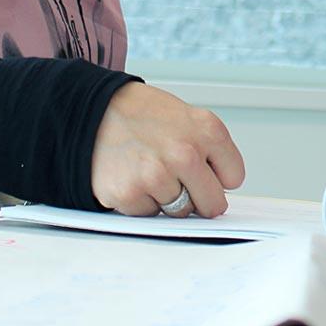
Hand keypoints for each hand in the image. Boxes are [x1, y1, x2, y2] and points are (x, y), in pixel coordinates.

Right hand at [90, 83, 245, 217]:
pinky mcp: (130, 194)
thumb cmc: (141, 115)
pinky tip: (131, 176)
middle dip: (198, 197)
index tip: (203, 170)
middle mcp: (185, 154)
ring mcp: (157, 176)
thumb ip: (211, 150)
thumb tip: (224, 190)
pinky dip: (141, 202)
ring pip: (180, 212)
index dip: (216, 176)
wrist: (92, 110)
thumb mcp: (188, 117)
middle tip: (177, 178)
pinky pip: (149, 215)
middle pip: (213, 205)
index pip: (234, 178)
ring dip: (166, 198)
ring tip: (149, 169)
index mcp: (208, 131)